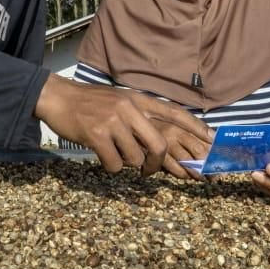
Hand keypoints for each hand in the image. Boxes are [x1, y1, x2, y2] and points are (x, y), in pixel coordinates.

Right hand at [35, 74, 212, 175]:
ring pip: (135, 158)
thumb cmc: (89, 103)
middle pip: (159, 143)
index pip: (173, 112)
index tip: (211, 138)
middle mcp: (129, 108)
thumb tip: (157, 140)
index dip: (194, 126)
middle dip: (157, 163)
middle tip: (149, 171)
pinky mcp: (97, 134)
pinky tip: (101, 154)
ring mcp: (113, 120)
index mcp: (137, 99)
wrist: (58, 97)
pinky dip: (110, 166)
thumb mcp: (119, 100)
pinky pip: (115, 164)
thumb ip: (138, 115)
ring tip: (113, 152)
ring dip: (127, 163)